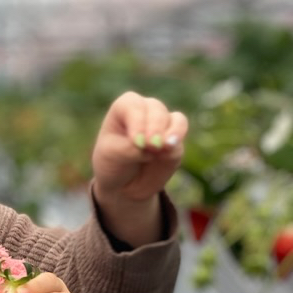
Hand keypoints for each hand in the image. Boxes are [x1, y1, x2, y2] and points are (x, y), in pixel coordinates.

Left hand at [91, 92, 187, 246]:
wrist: (123, 187)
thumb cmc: (110, 166)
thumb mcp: (113, 157)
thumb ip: (132, 147)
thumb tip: (154, 145)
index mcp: (124, 109)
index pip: (132, 105)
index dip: (136, 122)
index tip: (136, 143)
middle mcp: (145, 111)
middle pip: (155, 110)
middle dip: (153, 128)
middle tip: (148, 147)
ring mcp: (163, 125)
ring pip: (174, 120)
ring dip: (170, 133)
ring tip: (163, 148)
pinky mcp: (175, 141)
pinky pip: (181, 135)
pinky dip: (177, 142)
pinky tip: (169, 151)